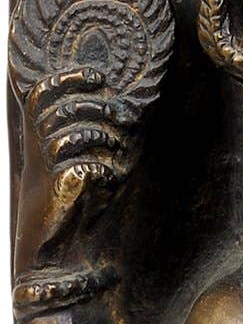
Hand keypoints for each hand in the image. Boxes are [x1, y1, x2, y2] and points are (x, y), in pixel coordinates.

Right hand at [14, 68, 140, 269]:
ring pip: (70, 135)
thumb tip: (123, 109)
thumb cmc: (71, 200)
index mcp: (39, 136)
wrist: (52, 246)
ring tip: (117, 147)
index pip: (41, 94)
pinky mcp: (61, 188)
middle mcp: (39, 148)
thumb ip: (91, 132)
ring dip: (101, 136)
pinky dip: (102, 169)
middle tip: (118, 116)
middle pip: (58, 109)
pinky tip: (108, 179)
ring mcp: (47, 167)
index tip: (97, 77)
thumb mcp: (78, 160)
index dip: (66, 79)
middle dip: (93, 107)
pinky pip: (82, 167)